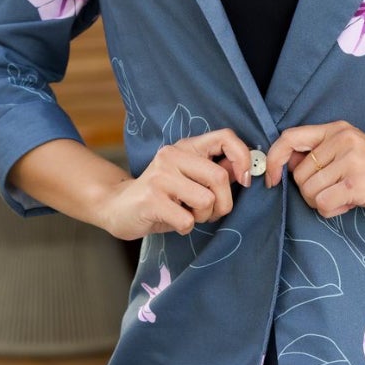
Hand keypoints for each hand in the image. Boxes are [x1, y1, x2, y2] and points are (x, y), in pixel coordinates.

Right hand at [99, 128, 252, 241]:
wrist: (118, 206)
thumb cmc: (162, 196)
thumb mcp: (188, 178)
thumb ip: (214, 170)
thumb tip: (246, 168)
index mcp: (185, 147)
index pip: (225, 137)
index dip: (243, 158)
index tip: (244, 180)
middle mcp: (172, 155)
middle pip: (220, 177)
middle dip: (224, 203)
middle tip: (210, 212)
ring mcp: (160, 176)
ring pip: (206, 201)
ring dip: (203, 217)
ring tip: (187, 214)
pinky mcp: (151, 198)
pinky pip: (187, 220)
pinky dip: (186, 227)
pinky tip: (173, 221)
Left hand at [264, 121, 364, 219]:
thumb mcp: (352, 152)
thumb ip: (321, 155)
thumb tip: (286, 165)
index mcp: (337, 129)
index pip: (289, 138)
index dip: (274, 160)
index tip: (273, 179)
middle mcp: (341, 139)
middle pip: (298, 175)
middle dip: (311, 192)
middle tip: (337, 192)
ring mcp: (349, 160)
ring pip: (308, 192)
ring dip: (323, 203)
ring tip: (348, 196)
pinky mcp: (356, 183)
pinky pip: (323, 205)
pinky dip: (333, 211)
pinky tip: (352, 203)